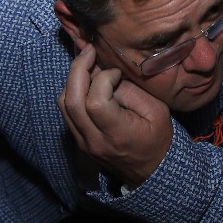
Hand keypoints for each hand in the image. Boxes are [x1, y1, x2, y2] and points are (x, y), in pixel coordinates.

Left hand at [59, 44, 171, 187]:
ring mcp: (82, 142)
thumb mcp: (156, 111)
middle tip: (89, 50)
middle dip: (77, 69)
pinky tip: (86, 79)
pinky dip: (73, 90)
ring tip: (88, 63)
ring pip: (64, 105)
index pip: (94, 102)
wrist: (152, 172)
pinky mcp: (78, 140)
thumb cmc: (158, 139)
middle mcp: (94, 141)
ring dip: (73, 79)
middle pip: (71, 101)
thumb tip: (108, 74)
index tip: (117, 73)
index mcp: (116, 135)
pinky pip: (67, 111)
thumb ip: (131, 92)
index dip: (103, 78)